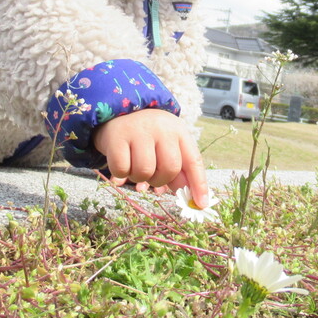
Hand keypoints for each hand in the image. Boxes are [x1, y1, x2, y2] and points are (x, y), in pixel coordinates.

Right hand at [92, 109, 208, 206]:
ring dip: (139, 178)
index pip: (193, 161)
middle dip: (160, 180)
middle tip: (151, 175)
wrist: (118, 113)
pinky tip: (122, 161)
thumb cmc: (148, 136)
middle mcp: (161, 128)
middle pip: (169, 169)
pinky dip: (121, 173)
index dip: (199, 184)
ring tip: (135, 166)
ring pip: (145, 171)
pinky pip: (122, 169)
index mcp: (178, 131)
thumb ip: (179, 169)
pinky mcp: (116, 137)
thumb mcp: (167, 146)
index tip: (201, 204)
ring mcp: (138, 131)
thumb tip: (191, 197)